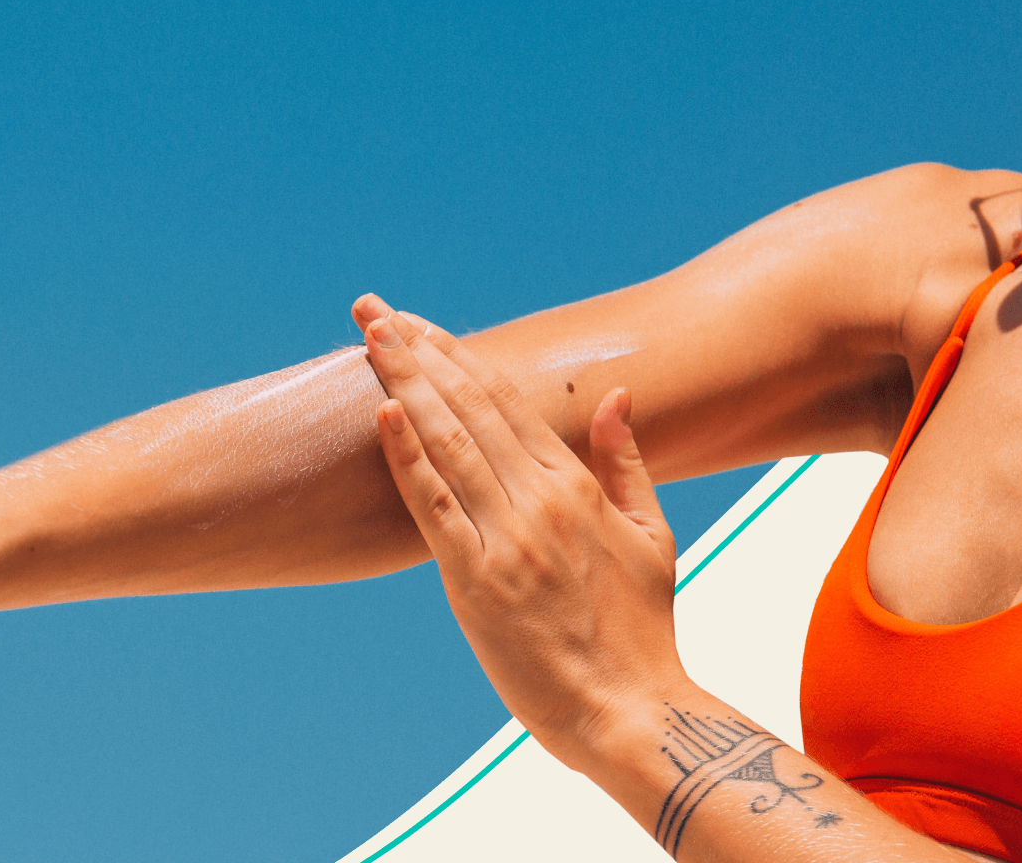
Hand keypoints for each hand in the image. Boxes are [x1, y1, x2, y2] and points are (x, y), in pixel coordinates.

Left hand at [352, 294, 683, 768]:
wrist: (633, 711)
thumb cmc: (641, 631)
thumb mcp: (651, 535)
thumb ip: (625, 462)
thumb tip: (617, 396)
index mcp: (574, 487)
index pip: (506, 400)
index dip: (457, 356)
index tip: (419, 323)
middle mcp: (539, 501)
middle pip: (469, 406)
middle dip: (418, 351)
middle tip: (373, 309)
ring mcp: (507, 539)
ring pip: (448, 442)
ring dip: (406, 383)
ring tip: (370, 336)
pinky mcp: (477, 582)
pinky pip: (434, 508)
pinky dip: (406, 458)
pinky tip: (382, 413)